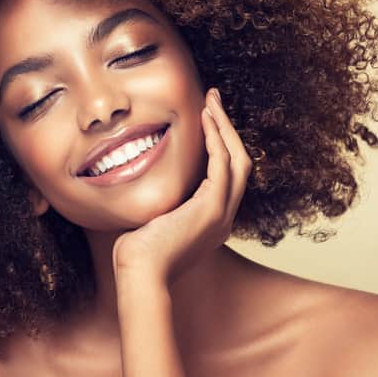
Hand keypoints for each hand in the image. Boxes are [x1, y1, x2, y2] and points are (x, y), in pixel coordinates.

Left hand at [112, 87, 251, 284]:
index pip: (226, 175)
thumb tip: (142, 186)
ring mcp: (221, 214)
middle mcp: (223, 217)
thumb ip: (159, 205)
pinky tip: (206, 120)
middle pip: (240, 163)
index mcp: (212, 221)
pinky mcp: (211, 209)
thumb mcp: (153, 224)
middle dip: (228, 129)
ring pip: (237, 159)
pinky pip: (222, 164)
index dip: (220, 144)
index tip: (207, 119)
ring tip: (211, 101)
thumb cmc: (137, 255)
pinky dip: (216, 139)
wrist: (140, 276)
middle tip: (214, 100)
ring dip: (225, 127)